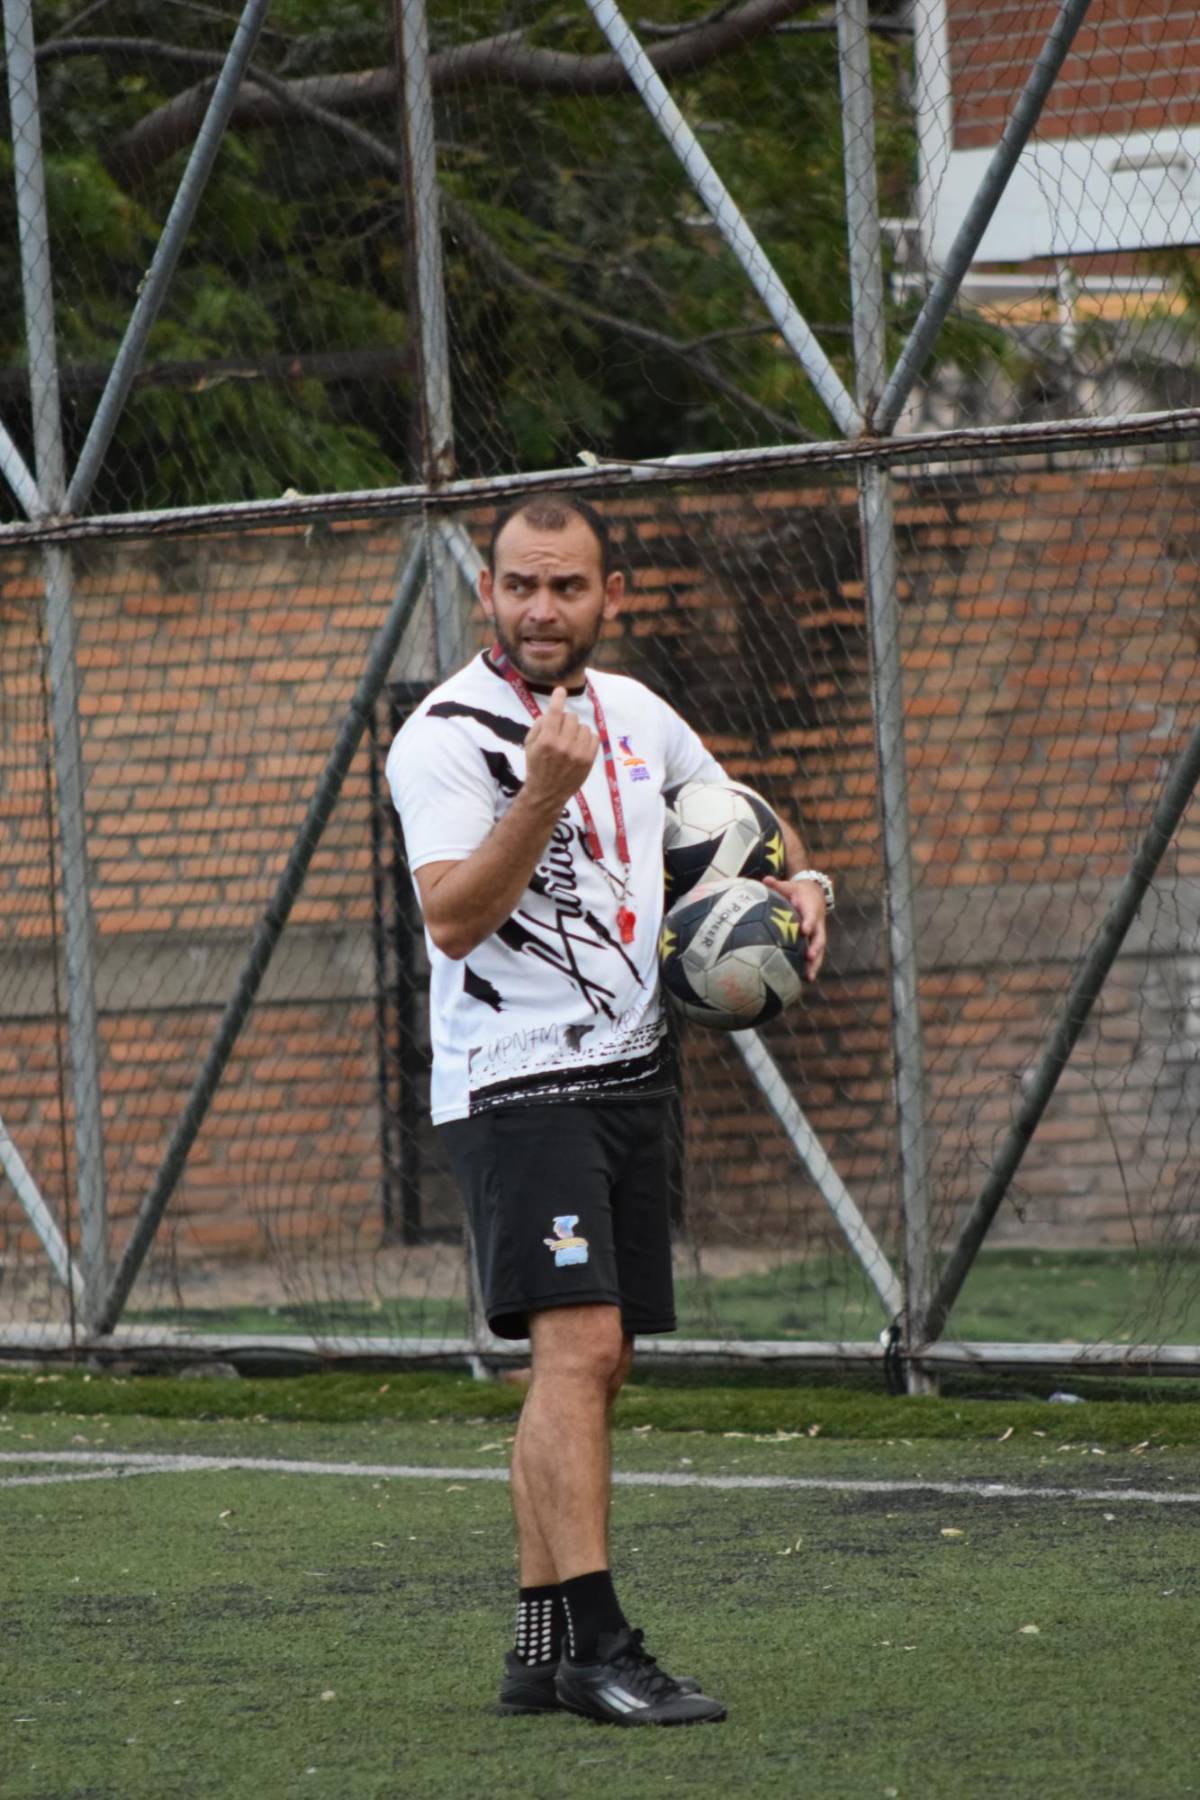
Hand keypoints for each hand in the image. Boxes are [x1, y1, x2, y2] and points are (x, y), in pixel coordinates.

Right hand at [523, 687, 598, 810]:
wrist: (547, 792)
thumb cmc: (536, 766)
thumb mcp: (529, 745)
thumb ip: (539, 725)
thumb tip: (551, 712)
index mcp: (546, 740)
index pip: (554, 713)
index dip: (558, 698)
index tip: (561, 690)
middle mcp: (563, 745)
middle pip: (571, 717)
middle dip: (565, 720)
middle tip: (561, 730)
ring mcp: (578, 753)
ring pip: (583, 726)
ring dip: (576, 730)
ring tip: (570, 740)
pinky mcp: (589, 759)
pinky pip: (594, 737)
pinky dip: (587, 738)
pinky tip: (579, 745)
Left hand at [763, 875, 826, 980]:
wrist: (815, 896)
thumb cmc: (797, 892)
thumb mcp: (789, 886)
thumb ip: (778, 885)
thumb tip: (765, 879)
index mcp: (810, 909)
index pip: (810, 916)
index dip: (808, 922)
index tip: (804, 930)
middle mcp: (817, 924)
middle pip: (819, 937)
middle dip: (815, 947)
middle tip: (810, 957)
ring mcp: (817, 934)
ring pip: (819, 951)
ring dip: (815, 964)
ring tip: (809, 977)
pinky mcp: (815, 942)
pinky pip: (815, 956)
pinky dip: (811, 967)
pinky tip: (804, 980)